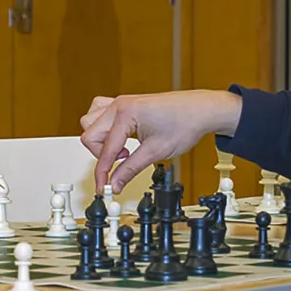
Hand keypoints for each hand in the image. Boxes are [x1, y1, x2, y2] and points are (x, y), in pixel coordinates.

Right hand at [80, 90, 241, 192]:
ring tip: (122, 149)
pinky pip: (99, 112)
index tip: (104, 187)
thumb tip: (115, 183)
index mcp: (125, 113)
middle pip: (90, 134)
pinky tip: (119, 137)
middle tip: (122, 162)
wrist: (200, 109)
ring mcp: (121, 102)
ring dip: (100, 139)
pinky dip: (103, 127)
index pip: (105, 149)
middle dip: (102, 154)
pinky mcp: (125, 104)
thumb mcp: (156, 152)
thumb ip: (130, 169)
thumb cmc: (184, 123)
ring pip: (90, 121)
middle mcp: (119, 105)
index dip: (103, 173)